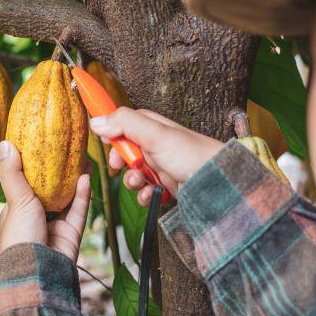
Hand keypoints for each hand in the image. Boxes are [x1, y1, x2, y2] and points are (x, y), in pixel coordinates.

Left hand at [0, 141, 90, 261]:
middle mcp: (36, 218)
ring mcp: (54, 227)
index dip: (35, 168)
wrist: (36, 271)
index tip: (43, 148)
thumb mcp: (15, 200)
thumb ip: (12, 172)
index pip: (26, 185)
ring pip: (67, 199)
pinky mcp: (72, 234)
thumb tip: (5, 144)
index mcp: (18, 211)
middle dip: (59, 173)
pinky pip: (78, 210)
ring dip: (75, 180)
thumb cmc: (19, 236)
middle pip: (50, 191)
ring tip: (82, 158)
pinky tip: (86, 176)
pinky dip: (83, 194)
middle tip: (67, 151)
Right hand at [89, 107, 223, 204]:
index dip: (112, 132)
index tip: (104, 140)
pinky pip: (146, 191)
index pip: (124, 124)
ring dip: (132, 180)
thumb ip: (125, 123)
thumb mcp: (155, 134)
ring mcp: (161, 166)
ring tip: (141, 182)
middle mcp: (156, 145)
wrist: (219, 183)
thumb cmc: (193, 154)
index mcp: (152, 127)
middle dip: (121, 161)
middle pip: (125, 151)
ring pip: (134, 174)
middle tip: (121, 165)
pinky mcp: (166, 186)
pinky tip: (152, 195)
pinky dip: (145, 195)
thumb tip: (97, 120)